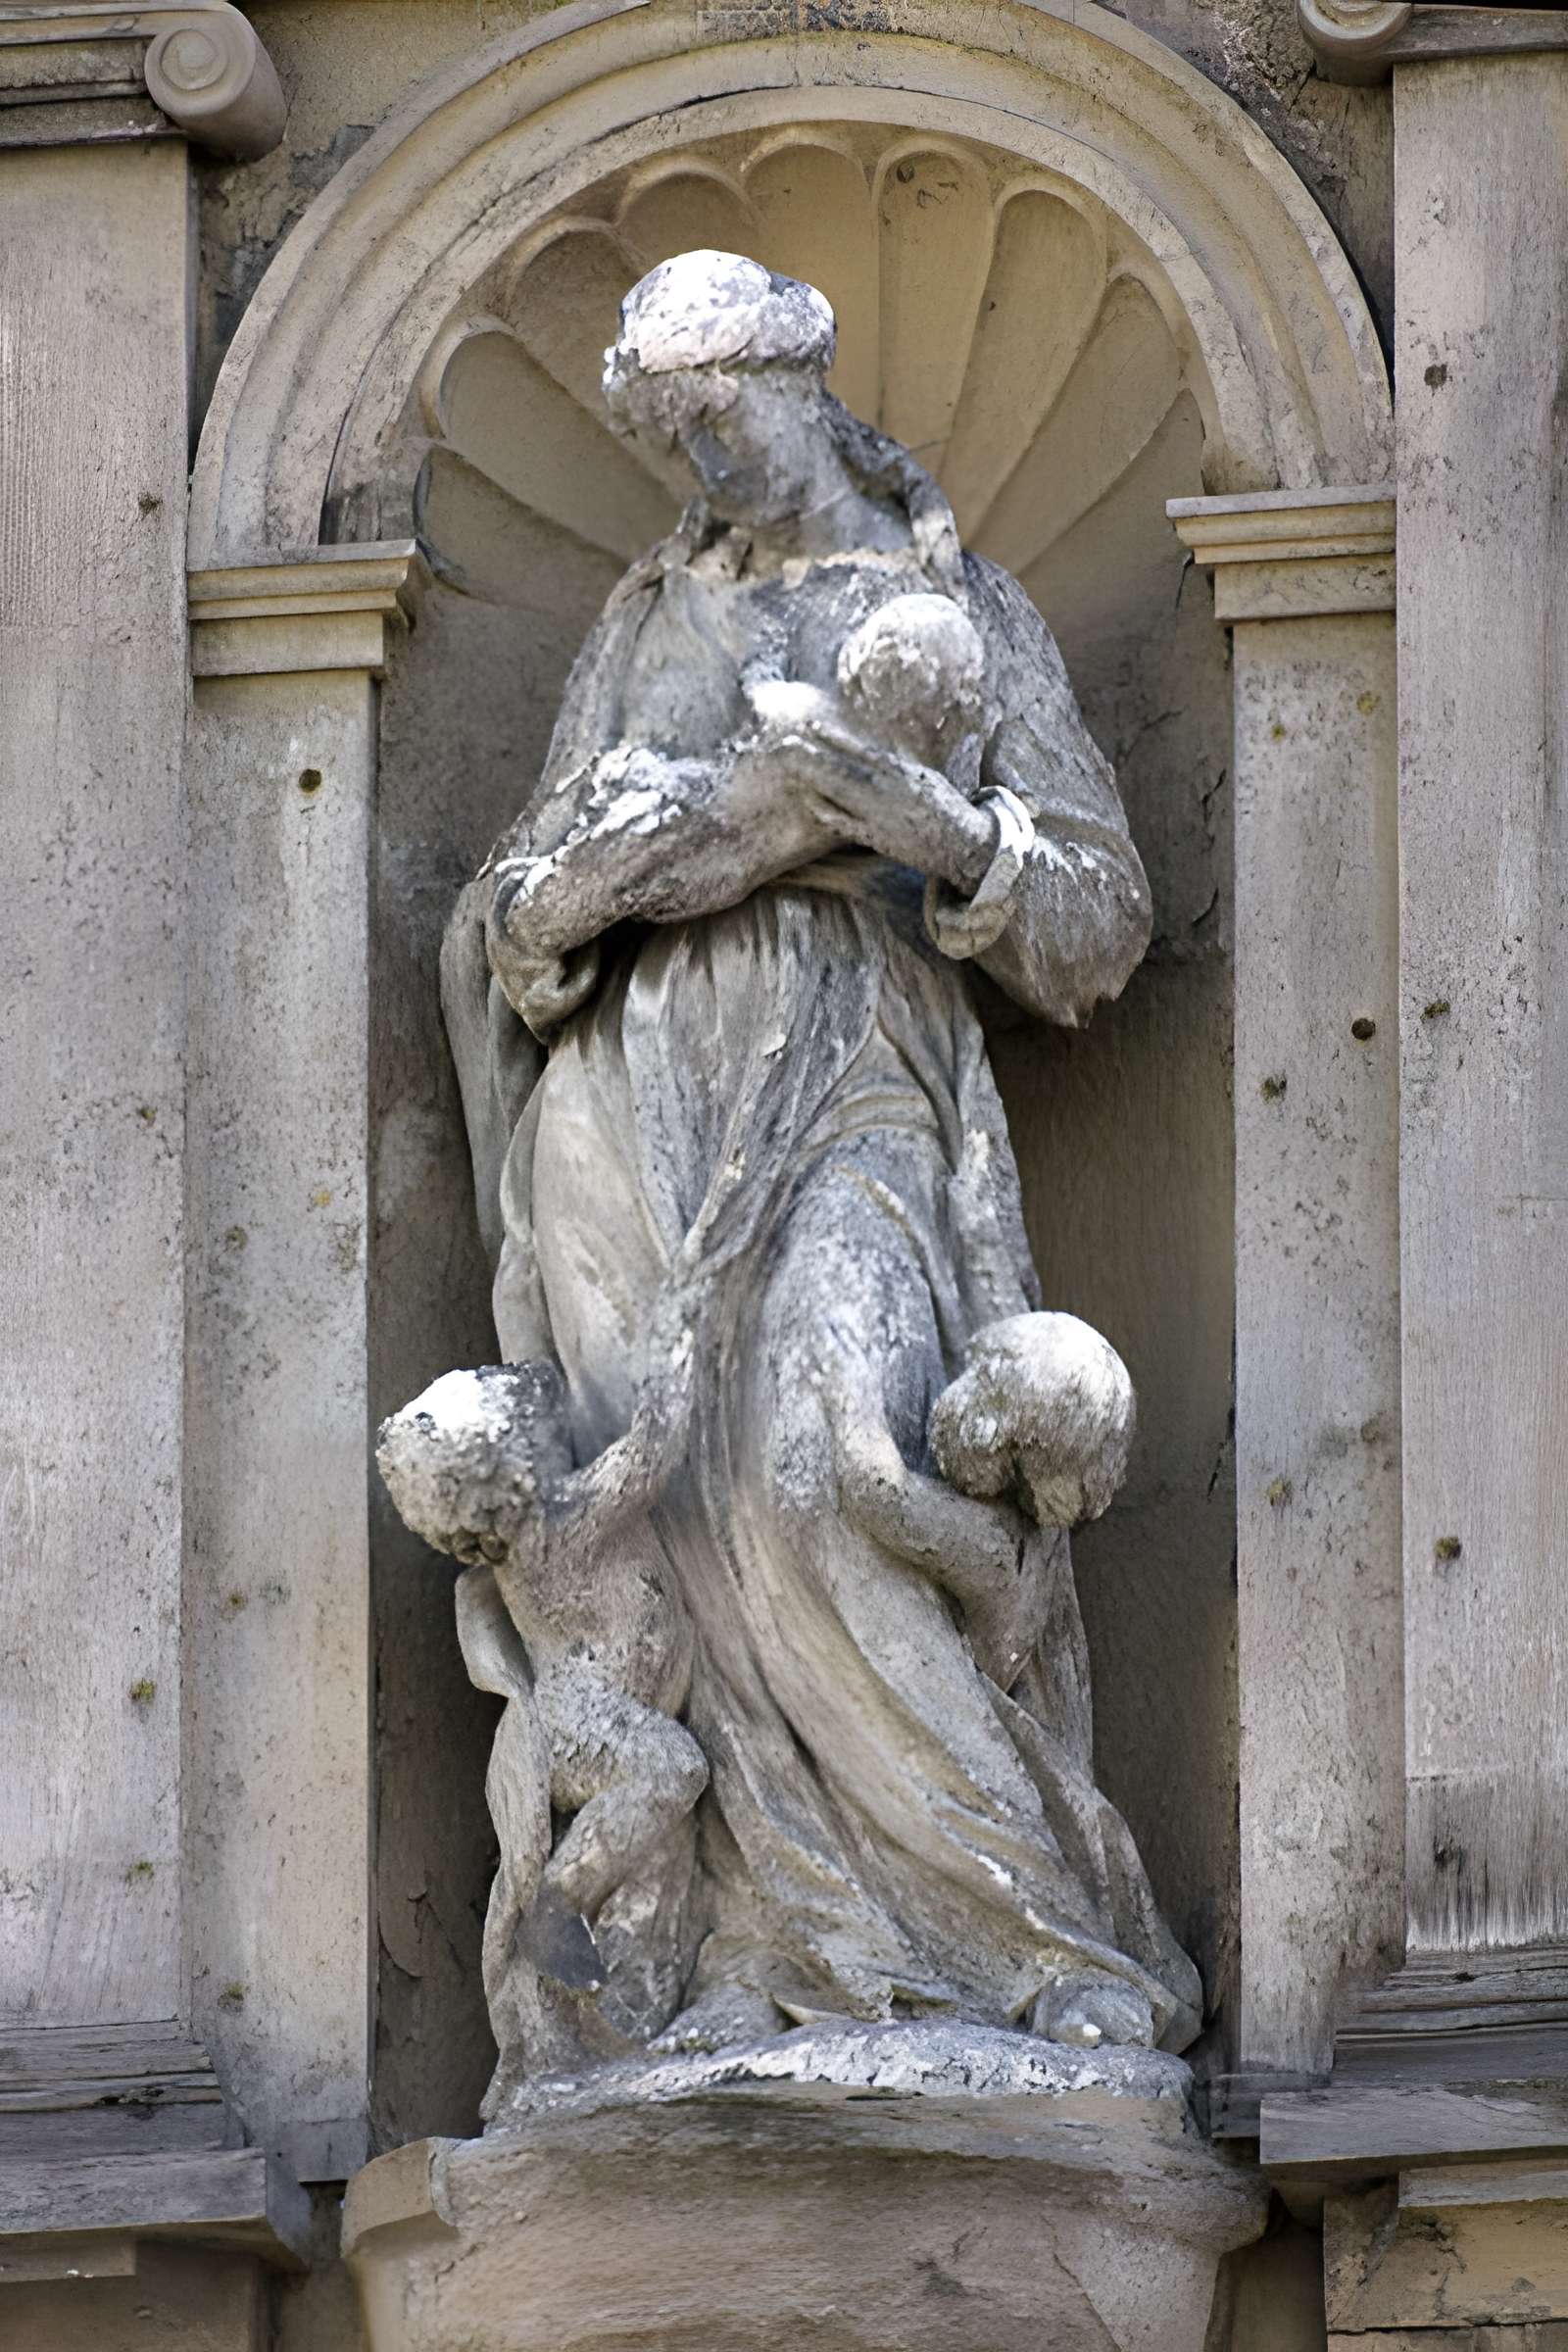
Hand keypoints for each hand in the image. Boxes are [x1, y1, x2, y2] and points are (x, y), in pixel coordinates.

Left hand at [767, 714, 995, 890]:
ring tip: (793, 767)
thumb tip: (880, 751)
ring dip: (816, 779)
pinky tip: (810, 802)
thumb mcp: (926, 777)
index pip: (863, 751)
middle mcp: (890, 791)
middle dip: (816, 756)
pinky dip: (829, 812)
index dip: (837, 738)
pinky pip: (847, 823)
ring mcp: (882, 815)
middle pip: (845, 770)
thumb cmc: (945, 807)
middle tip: (788, 743)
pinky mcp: (879, 837)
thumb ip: (900, 765)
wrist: (962, 843)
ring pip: (842, 794)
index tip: (814, 726)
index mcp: (904, 772)